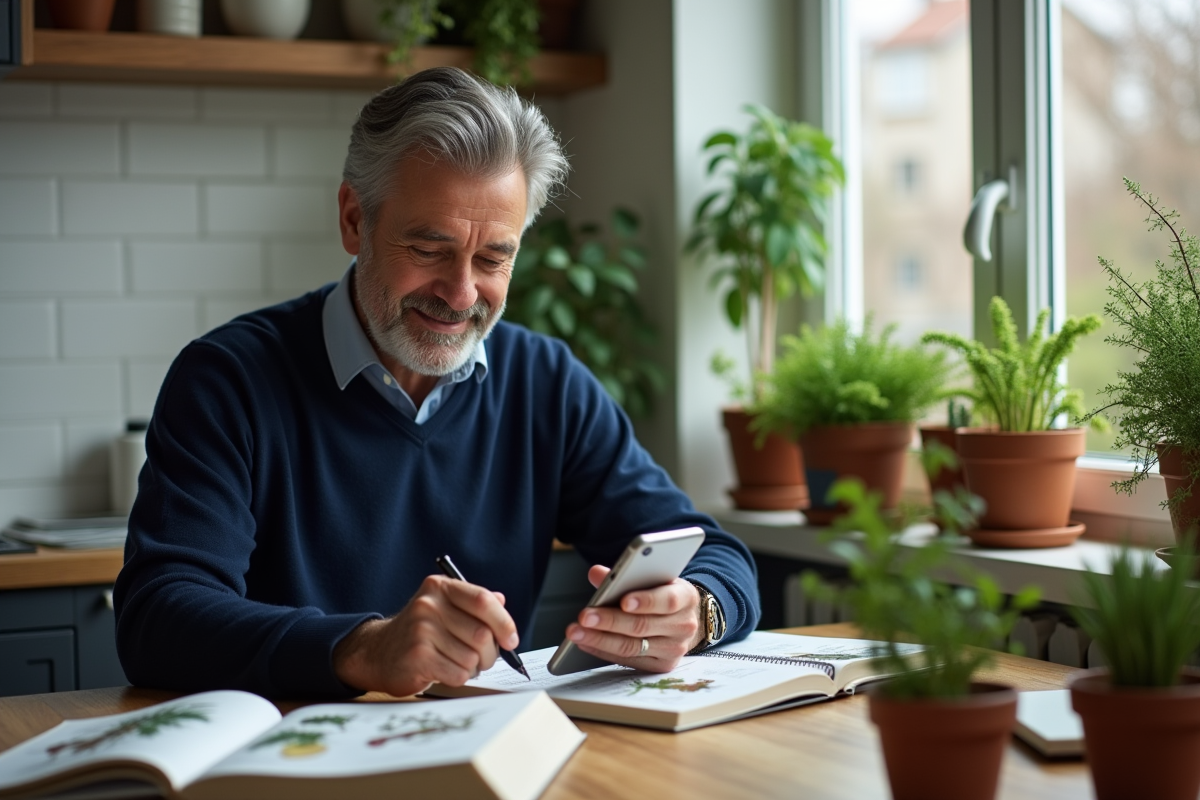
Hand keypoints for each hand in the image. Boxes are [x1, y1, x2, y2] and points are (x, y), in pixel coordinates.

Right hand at [333, 574, 518, 696]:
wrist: (377, 652)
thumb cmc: (418, 632)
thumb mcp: (443, 608)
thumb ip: (472, 604)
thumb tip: (501, 602)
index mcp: (440, 588)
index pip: (483, 601)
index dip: (504, 622)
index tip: (511, 640)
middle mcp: (429, 605)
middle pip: (482, 634)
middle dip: (490, 653)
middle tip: (482, 658)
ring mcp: (421, 630)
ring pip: (472, 657)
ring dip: (472, 667)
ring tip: (456, 663)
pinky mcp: (417, 657)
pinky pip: (458, 674)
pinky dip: (458, 677)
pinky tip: (443, 671)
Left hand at [564, 565, 701, 672]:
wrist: (682, 619)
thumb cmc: (661, 593)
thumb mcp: (652, 578)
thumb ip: (624, 575)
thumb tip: (595, 573)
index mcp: (685, 597)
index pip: (667, 600)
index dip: (645, 601)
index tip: (623, 600)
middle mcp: (683, 625)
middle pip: (642, 625)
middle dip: (610, 621)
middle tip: (585, 616)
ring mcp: (674, 649)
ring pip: (632, 646)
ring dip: (600, 639)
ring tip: (577, 631)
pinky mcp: (661, 666)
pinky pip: (628, 660)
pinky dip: (603, 651)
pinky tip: (586, 642)